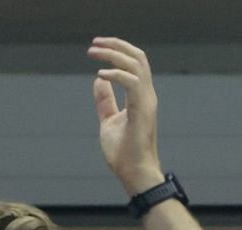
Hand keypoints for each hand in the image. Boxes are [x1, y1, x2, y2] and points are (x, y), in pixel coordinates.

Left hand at [89, 37, 163, 192]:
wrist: (134, 174)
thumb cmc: (124, 154)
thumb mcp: (109, 121)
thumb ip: (105, 101)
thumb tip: (98, 82)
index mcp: (140, 97)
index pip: (135, 64)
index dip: (117, 50)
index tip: (97, 48)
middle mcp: (147, 96)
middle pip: (138, 57)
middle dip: (116, 45)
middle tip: (95, 43)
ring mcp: (147, 102)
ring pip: (136, 64)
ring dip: (114, 55)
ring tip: (94, 54)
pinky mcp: (142, 111)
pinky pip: (131, 82)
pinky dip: (116, 74)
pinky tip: (101, 76)